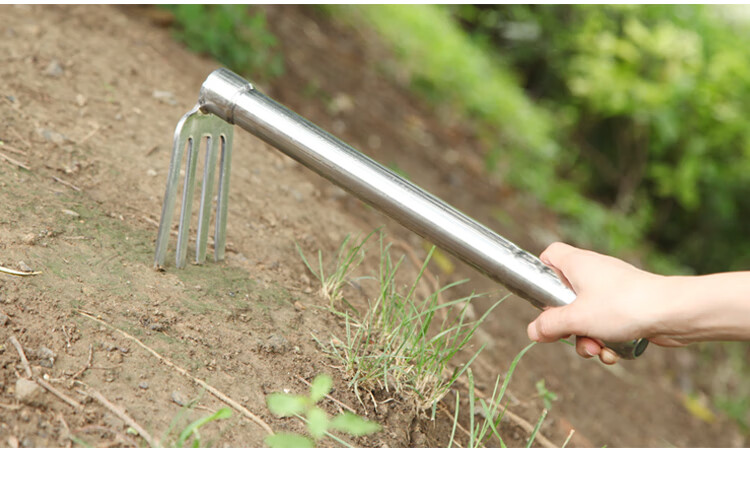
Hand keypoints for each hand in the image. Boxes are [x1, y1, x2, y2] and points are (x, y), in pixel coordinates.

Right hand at [527, 242, 671, 364]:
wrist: (673, 312)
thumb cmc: (623, 306)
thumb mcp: (577, 318)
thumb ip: (550, 325)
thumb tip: (532, 331)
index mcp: (578, 265)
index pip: (550, 255)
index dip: (542, 273)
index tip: (543, 298)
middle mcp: (594, 273)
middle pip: (565, 296)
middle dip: (567, 324)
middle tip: (570, 335)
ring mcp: (612, 290)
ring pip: (586, 315)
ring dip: (587, 338)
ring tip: (598, 350)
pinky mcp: (627, 307)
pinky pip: (606, 324)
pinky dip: (606, 339)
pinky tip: (614, 353)